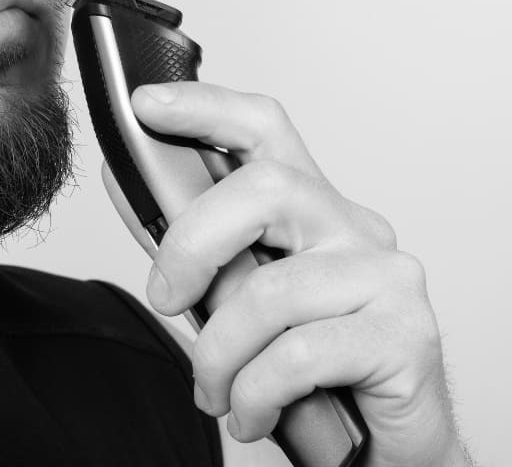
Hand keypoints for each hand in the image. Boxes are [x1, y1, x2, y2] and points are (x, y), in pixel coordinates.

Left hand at [127, 82, 470, 466]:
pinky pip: (300, 354)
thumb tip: (131, 188)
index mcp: (309, 210)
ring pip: (271, 291)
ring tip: (215, 391)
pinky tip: (252, 413)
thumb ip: (197, 249)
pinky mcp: (406, 334)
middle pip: (266, 189)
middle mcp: (353, 228)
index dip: (204, 107)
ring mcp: (386, 276)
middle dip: (192, 245)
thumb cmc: (305, 369)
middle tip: (167, 297)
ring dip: (220, 355)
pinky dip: (255, 393)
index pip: (264, 130)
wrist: (378, 445)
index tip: (147, 105)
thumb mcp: (236, 300)